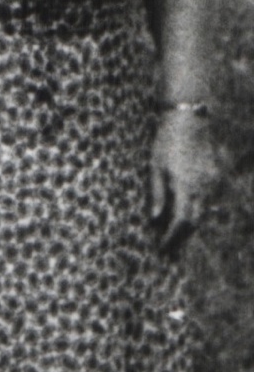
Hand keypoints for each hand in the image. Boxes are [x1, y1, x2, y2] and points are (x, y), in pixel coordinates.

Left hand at [151, 107, 220, 255]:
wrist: (190, 121)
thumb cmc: (166, 142)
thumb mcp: (154, 166)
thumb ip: (156, 193)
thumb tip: (154, 218)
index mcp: (185, 186)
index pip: (181, 221)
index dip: (172, 237)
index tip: (162, 248)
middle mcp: (203, 187)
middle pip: (195, 221)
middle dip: (182, 237)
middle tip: (169, 250)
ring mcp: (213, 182)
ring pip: (204, 212)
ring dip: (191, 226)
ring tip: (176, 237)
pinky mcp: (217, 177)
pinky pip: (209, 201)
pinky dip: (198, 211)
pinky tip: (187, 215)